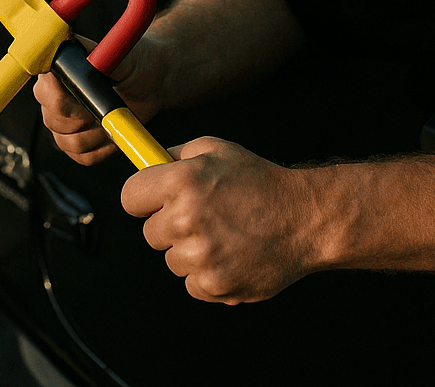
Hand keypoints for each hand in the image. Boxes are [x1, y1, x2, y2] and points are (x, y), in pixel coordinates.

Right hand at [34, 34, 164, 164]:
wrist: (151, 83)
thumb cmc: (134, 64)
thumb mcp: (117, 53)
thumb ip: (92, 51)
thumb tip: (68, 38)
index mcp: (57, 72)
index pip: (46, 94)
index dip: (65, 100)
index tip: (91, 96)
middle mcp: (52, 98)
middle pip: (55, 122)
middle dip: (86, 117)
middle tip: (109, 104)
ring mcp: (61, 123)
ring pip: (69, 143)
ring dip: (98, 134)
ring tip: (115, 116)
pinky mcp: (76, 144)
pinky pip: (83, 157)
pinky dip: (104, 148)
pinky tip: (115, 130)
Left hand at [120, 137, 317, 303]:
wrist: (304, 218)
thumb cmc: (261, 181)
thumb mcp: (216, 150)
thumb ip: (175, 156)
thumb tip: (146, 163)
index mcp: (181, 181)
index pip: (130, 197)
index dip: (144, 198)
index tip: (155, 200)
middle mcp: (185, 219)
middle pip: (150, 232)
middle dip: (171, 225)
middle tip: (205, 215)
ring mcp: (200, 256)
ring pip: (172, 260)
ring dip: (191, 251)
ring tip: (225, 235)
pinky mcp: (214, 285)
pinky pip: (192, 283)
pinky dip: (208, 275)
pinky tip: (232, 255)